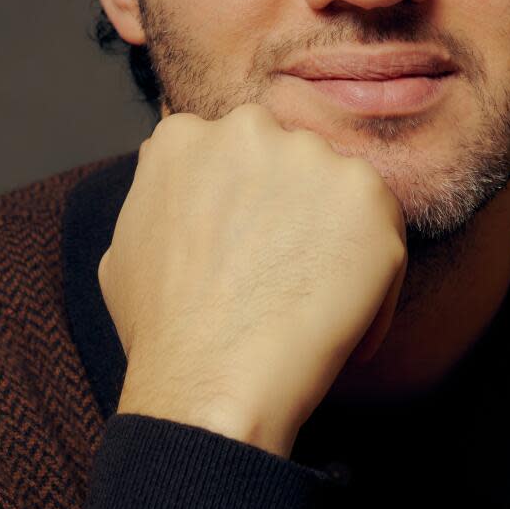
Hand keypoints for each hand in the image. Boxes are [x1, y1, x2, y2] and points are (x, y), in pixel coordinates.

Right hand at [98, 103, 408, 456]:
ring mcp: (311, 156)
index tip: (252, 253)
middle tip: (287, 276)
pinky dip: (376, 280)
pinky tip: (343, 324)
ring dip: (337, 242)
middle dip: (295, 213)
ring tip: (313, 305)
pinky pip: (384, 232)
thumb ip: (157, 197)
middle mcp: (249, 128)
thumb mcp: (125, 247)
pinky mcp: (366, 194)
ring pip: (341, 193)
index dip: (250, 207)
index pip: (237, 155)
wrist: (211, 380)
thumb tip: (171, 188)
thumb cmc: (162, 331)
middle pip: (291, 163)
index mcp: (185, 135)